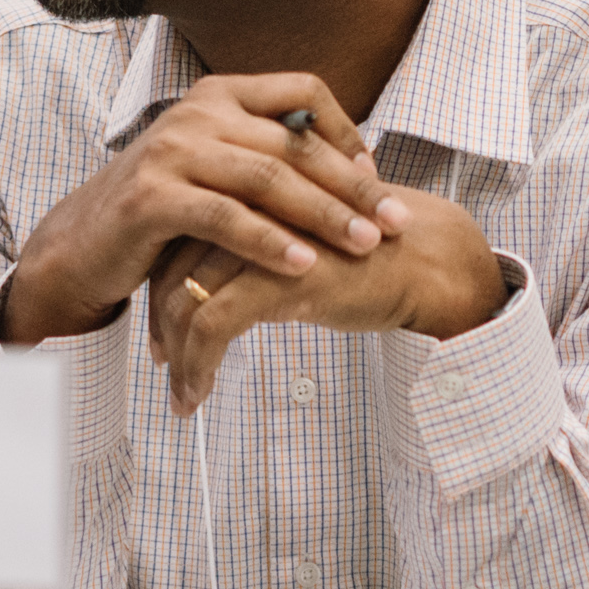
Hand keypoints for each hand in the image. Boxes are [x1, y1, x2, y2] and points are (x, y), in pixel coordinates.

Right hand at [0, 73, 410, 345]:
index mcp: (220, 94)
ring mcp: (171, 151)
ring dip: (323, 215)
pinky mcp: (153, 197)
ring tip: (365, 245)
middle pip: (294, 142)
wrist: (85, 243)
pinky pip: (226, 217)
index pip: (303, 90)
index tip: (377, 174)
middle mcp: (197, 112)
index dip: (347, 130)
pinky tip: (304, 265)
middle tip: (394, 221)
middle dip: (352, 185)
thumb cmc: (166, 210)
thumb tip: (356, 164)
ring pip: (267, 179)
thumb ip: (270, 154)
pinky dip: (270, 242)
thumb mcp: (219, 167)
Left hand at [147, 187, 507, 413]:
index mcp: (248, 192)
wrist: (427, 261)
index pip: (179, 239)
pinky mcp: (279, 279)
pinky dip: (196, 366)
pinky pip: (212, 326)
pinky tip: (197, 395)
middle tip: (161, 361)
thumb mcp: (298, 241)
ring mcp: (260, 242)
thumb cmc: (368, 254)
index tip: (161, 327)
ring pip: (185, 300)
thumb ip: (255, 248)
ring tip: (181, 392)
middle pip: (172, 268)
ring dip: (176, 354)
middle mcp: (246, 210)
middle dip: (161, 322)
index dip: (161, 286)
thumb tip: (208, 283)